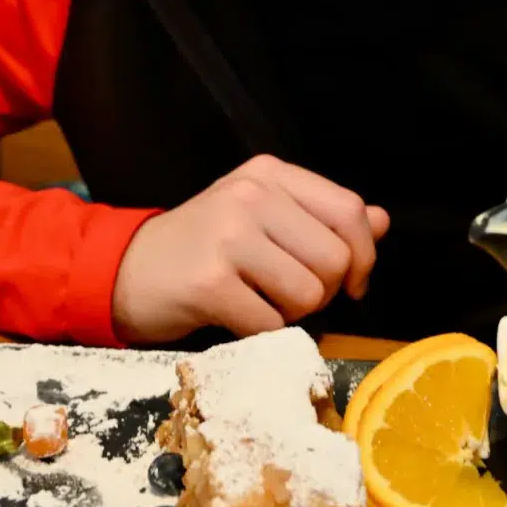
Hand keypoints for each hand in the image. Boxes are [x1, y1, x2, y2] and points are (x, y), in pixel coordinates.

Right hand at [112, 155, 388, 343]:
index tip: (353, 282)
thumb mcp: (265, 216)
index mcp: (270, 173)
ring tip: (260, 301)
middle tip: (289, 294)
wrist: (124, 269)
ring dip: (293, 314)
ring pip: (309, 294)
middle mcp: (251, 195)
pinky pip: (270, 324)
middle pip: (336, 259)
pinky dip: (261, 333)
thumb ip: (324, 218)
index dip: (364, 255)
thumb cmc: (206, 244)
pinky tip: (235, 316)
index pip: (350, 210)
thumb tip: (383, 221)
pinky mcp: (208, 282)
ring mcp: (228, 235)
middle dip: (324, 292)